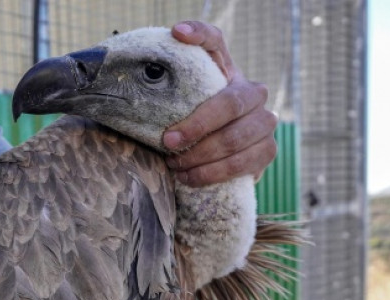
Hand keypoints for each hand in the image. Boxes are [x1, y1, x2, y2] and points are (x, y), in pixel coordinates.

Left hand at [162, 21, 277, 186]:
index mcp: (225, 72)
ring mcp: (264, 119)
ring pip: (235, 137)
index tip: (176, 33)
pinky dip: (211, 173)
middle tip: (168, 142)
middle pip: (230, 103)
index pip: (215, 41)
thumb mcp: (175, 112)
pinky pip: (242, 162)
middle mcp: (251, 91)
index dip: (199, 34)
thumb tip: (122, 95)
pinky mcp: (267, 149)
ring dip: (200, 156)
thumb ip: (163, 100)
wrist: (213, 163)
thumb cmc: (187, 132)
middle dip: (197, 126)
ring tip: (175, 165)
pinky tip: (189, 177)